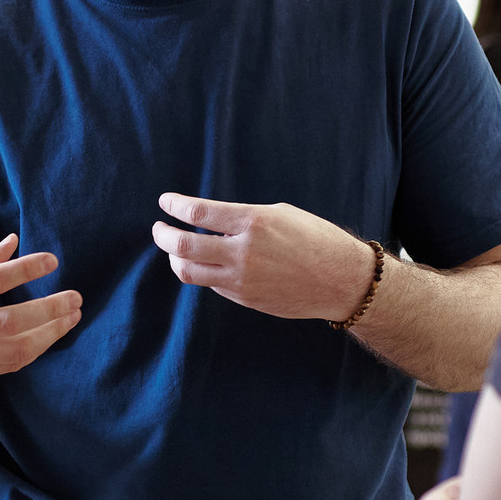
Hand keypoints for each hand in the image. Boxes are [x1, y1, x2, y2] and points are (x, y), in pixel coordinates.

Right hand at [0, 234, 80, 386]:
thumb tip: (13, 244)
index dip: (25, 270)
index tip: (52, 260)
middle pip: (10, 321)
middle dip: (49, 309)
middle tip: (76, 297)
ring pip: (15, 350)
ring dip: (50, 334)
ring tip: (72, 317)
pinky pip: (8, 365)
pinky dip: (34, 350)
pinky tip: (49, 335)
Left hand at [152, 193, 375, 320]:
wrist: (340, 280)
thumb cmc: (315, 239)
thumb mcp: (280, 215)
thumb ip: (243, 219)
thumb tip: (210, 223)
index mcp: (253, 222)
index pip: (198, 213)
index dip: (175, 206)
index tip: (165, 201)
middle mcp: (244, 251)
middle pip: (183, 245)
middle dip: (163, 235)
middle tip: (159, 228)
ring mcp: (243, 279)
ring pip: (189, 271)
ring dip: (174, 258)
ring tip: (174, 249)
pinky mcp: (245, 298)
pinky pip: (212, 284)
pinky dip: (203, 271)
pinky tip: (207, 263)